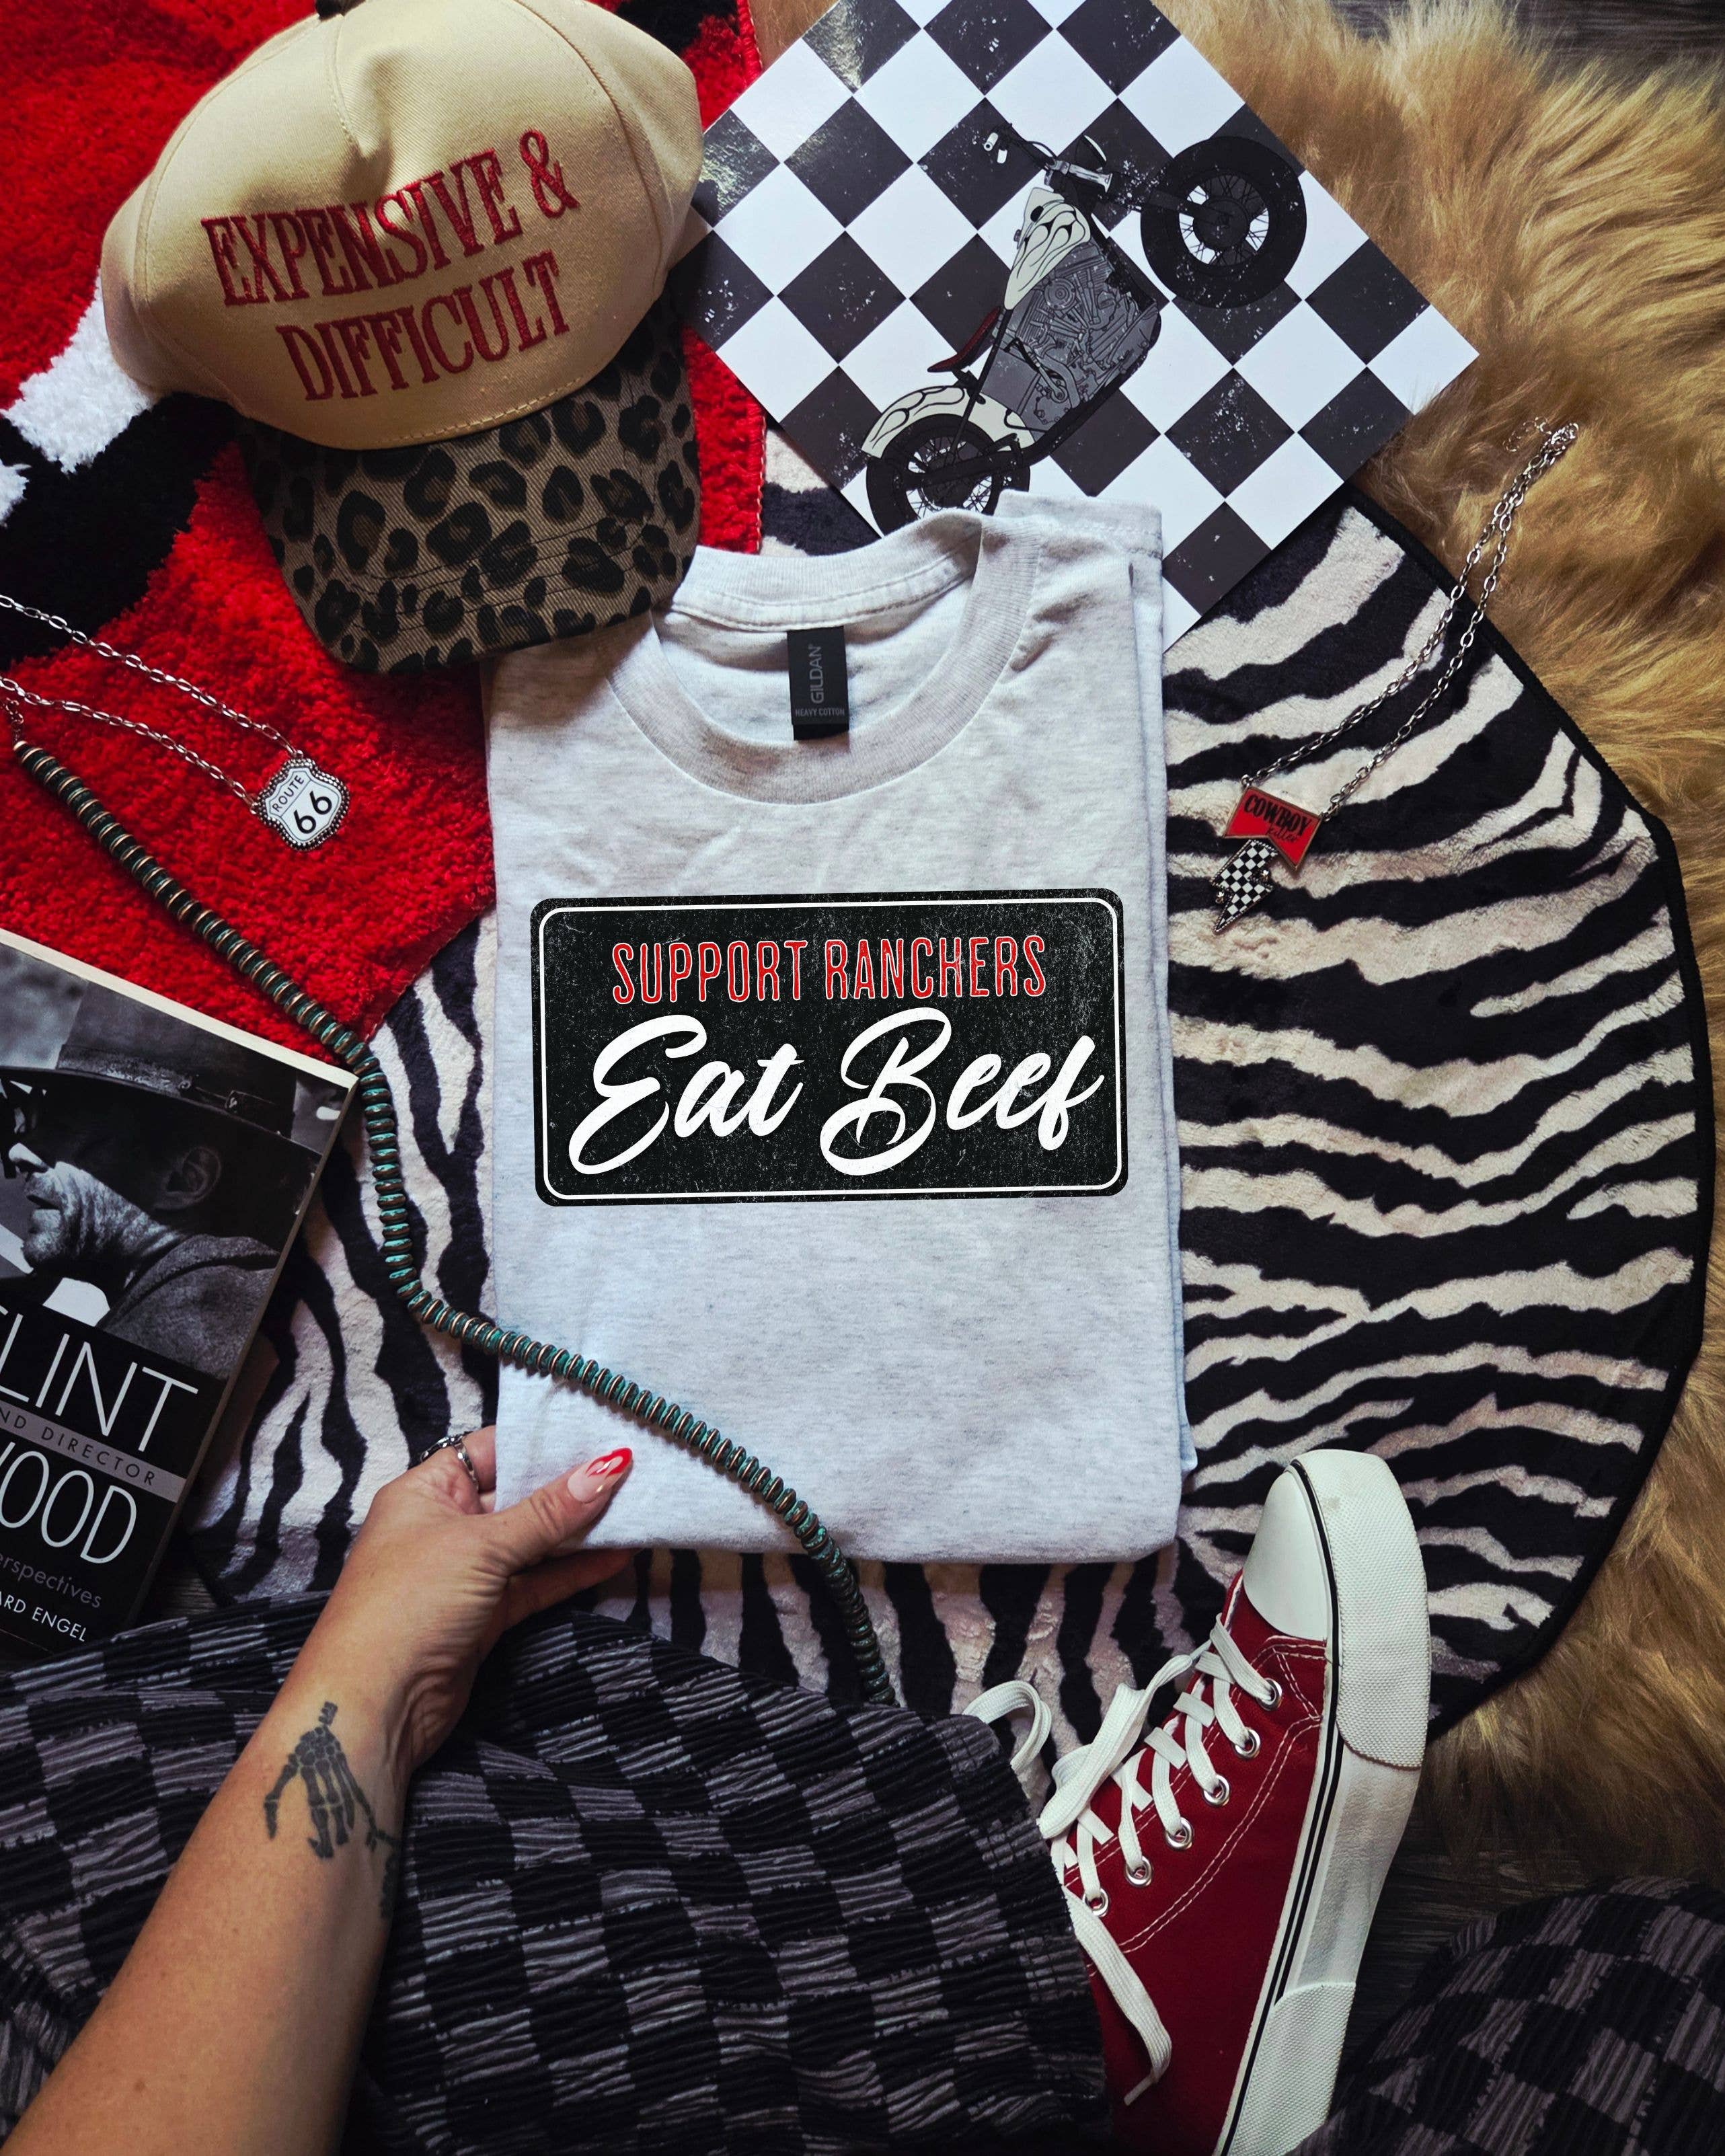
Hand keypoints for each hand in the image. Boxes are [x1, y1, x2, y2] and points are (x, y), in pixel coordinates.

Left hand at [290, 1430, 631, 1782]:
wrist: (375, 1706)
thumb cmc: (412, 1603)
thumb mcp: (482, 1546)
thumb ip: (550, 1510)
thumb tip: (613, 1462)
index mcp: (427, 1490)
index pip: (492, 1448)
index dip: (543, 1439)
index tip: (602, 1427)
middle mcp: (445, 1524)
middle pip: (518, 1494)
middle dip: (572, 1486)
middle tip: (637, 1467)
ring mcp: (466, 1572)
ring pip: (532, 1542)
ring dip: (580, 1531)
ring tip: (640, 1509)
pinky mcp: (486, 1615)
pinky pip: (536, 1582)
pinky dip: (572, 1571)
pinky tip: (617, 1557)